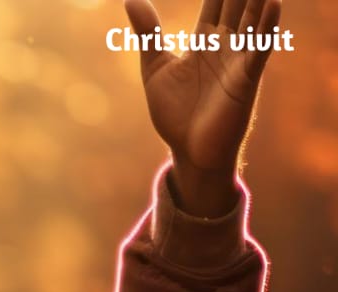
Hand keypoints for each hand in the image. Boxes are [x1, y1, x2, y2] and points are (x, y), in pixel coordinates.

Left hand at [123, 0, 282, 215]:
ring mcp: (238, 61)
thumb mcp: (155, 67)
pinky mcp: (246, 79)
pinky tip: (271, 4)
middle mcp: (225, 46)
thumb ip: (148, 33)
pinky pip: (259, 48)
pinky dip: (266, 26)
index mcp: (205, 42)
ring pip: (252, 20)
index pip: (216, 3)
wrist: (187, 149)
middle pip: (237, 5)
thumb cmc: (174, 112)